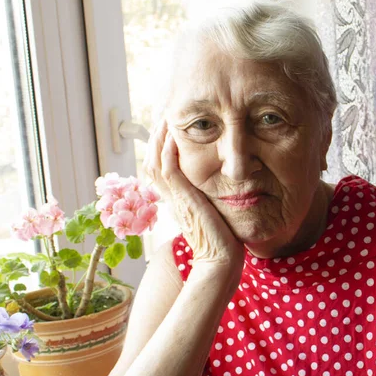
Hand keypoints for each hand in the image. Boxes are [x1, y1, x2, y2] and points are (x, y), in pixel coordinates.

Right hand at [144, 120, 244, 277]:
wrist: (222, 261)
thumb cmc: (223, 240)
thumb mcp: (214, 211)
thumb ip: (211, 196)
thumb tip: (223, 182)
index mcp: (178, 200)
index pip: (160, 168)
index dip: (161, 147)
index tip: (169, 127)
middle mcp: (172, 198)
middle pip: (152, 161)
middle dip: (156, 136)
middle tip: (163, 114)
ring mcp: (175, 199)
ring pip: (155, 162)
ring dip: (159, 138)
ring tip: (165, 117)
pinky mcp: (183, 200)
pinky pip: (167, 170)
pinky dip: (167, 151)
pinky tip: (172, 134)